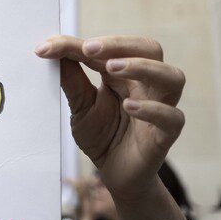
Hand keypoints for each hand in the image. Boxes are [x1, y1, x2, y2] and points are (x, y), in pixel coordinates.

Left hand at [36, 35, 185, 203]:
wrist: (116, 175)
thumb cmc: (102, 136)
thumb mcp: (80, 106)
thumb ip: (71, 80)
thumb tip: (49, 49)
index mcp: (124, 74)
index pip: (111, 48)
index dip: (78, 44)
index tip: (47, 47)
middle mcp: (146, 85)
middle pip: (151, 49)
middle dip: (121, 45)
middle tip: (88, 49)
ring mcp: (160, 108)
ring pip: (172, 77)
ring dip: (143, 67)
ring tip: (112, 68)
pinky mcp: (165, 136)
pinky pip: (173, 118)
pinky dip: (154, 109)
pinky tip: (130, 106)